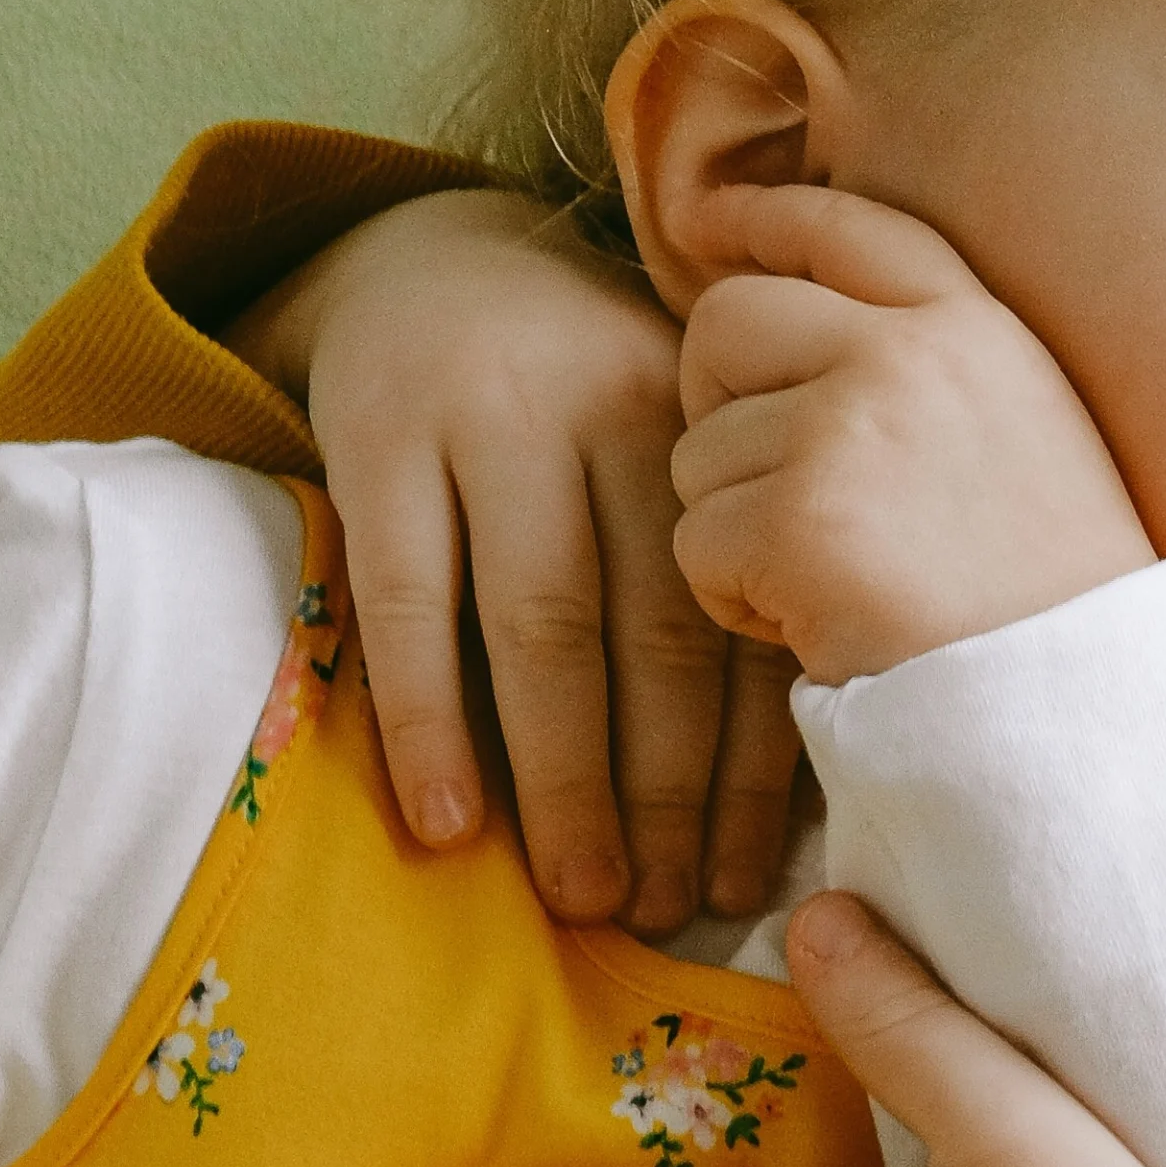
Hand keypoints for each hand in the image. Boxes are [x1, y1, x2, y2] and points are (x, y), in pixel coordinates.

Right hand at [226, 189, 804, 931]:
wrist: (436, 257)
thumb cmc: (591, 396)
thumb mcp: (679, 447)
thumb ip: (727, 565)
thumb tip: (787, 776)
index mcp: (718, 432)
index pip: (748, 619)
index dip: (754, 761)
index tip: (753, 877)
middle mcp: (621, 421)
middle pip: (659, 635)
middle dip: (668, 791)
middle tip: (669, 909)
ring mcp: (494, 423)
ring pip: (544, 628)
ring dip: (565, 778)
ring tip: (582, 893)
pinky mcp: (378, 439)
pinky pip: (406, 602)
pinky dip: (428, 719)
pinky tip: (443, 821)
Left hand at [668, 184, 1156, 686]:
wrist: (1086, 703)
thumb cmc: (1056, 597)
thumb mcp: (1030, 436)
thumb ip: (932, 370)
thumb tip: (792, 337)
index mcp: (982, 329)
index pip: (851, 226)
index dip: (765, 216)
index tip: (705, 223)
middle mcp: (913, 354)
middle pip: (727, 322)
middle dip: (713, 401)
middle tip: (763, 484)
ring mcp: (851, 429)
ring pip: (701, 454)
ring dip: (739, 529)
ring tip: (837, 582)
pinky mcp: (799, 519)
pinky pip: (697, 543)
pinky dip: (736, 600)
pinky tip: (818, 624)